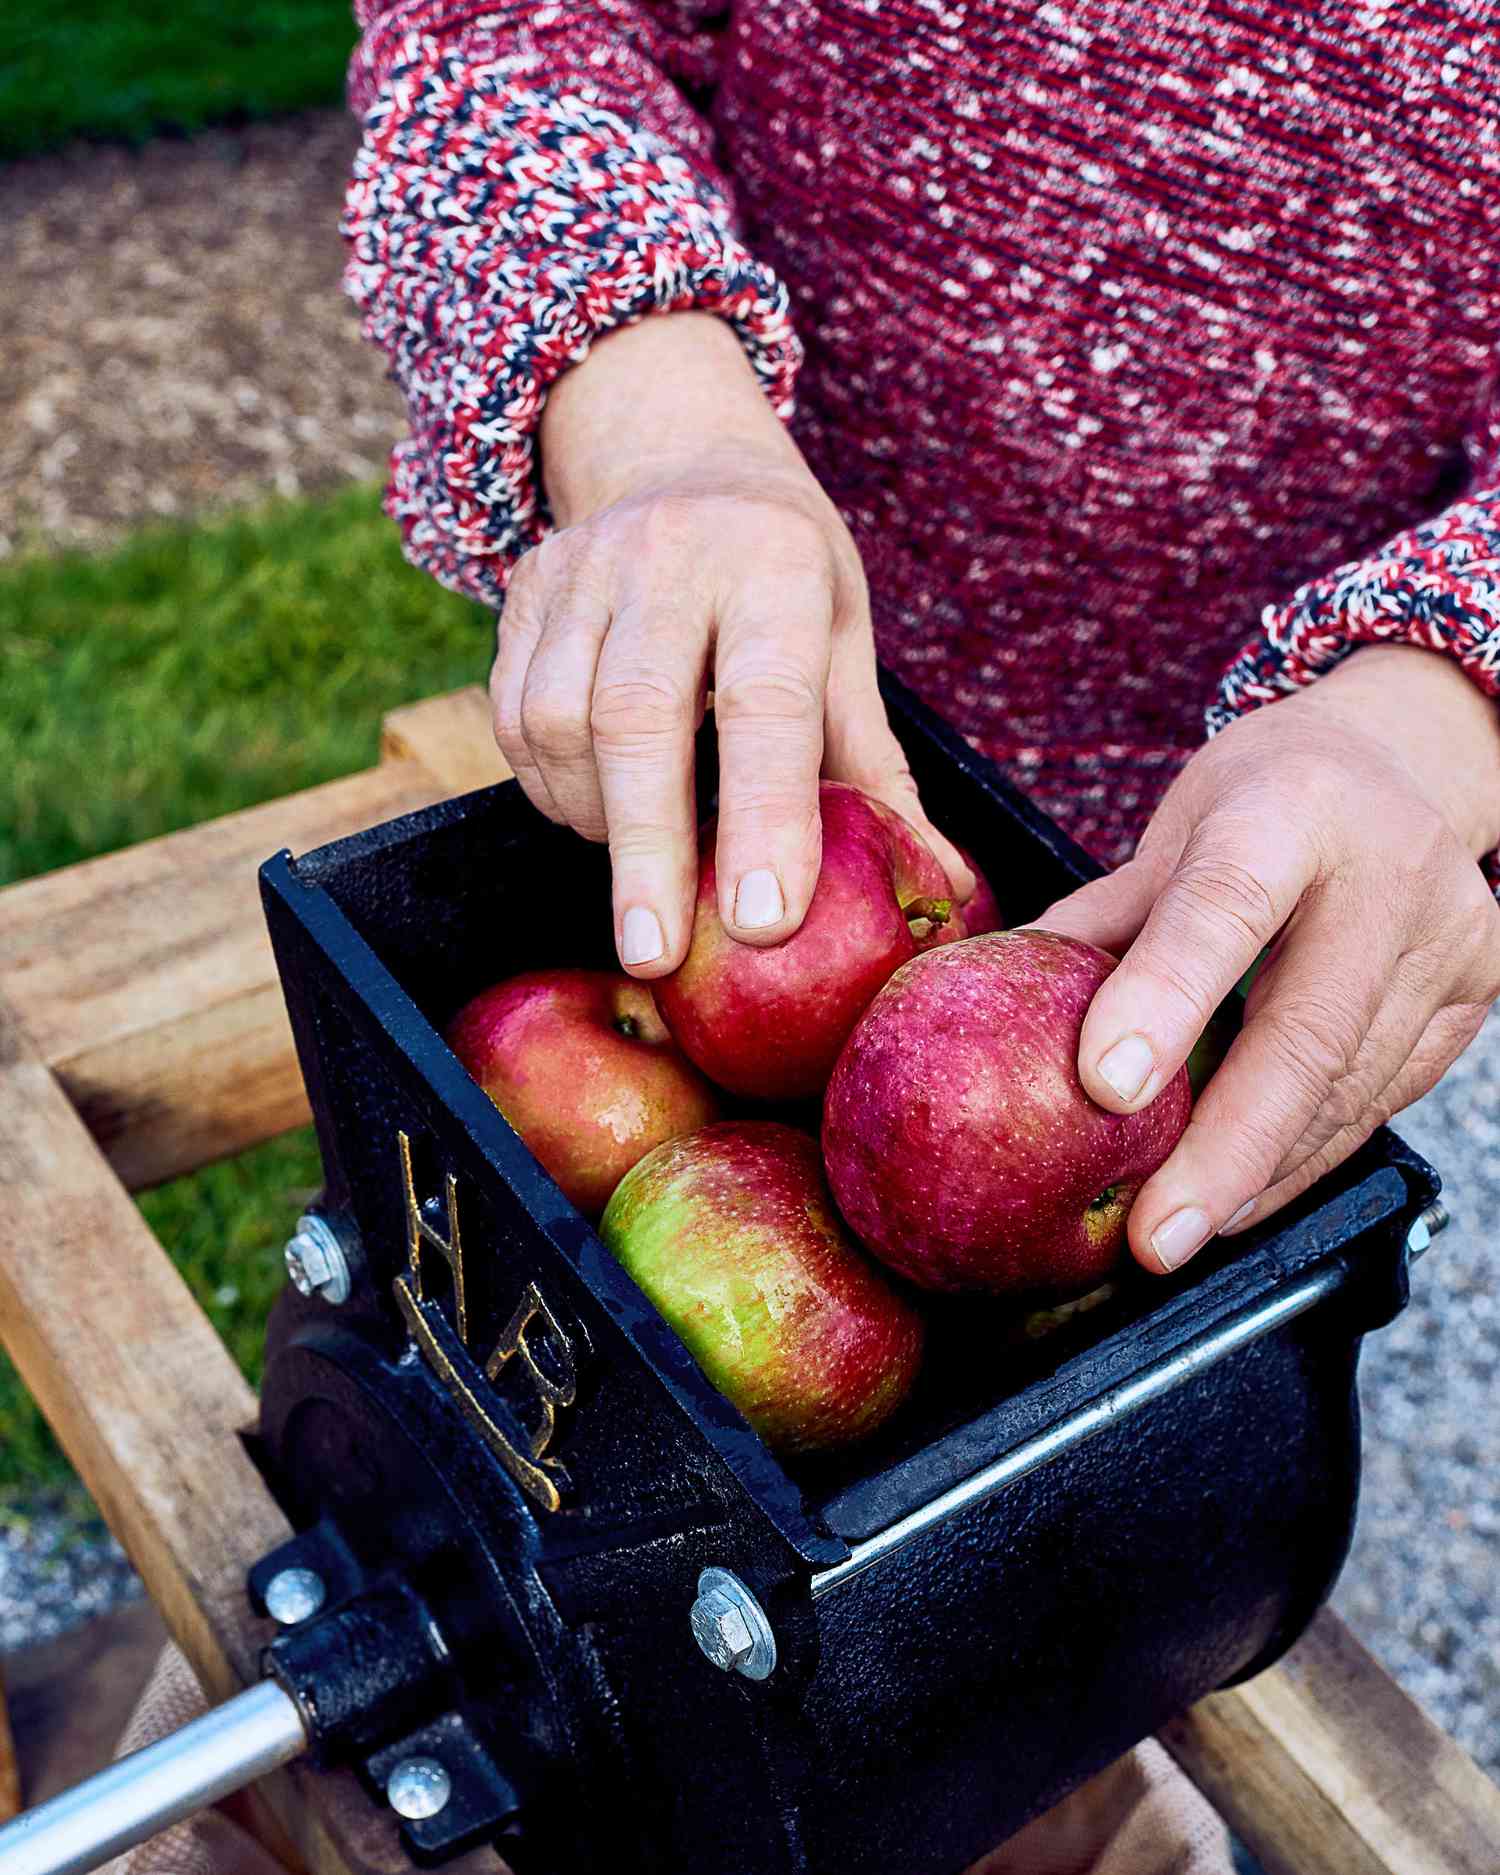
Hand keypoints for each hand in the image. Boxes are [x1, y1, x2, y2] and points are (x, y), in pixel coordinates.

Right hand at [490, 312, 968, 975]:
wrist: (683, 462)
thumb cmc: (781, 579)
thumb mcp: (842, 647)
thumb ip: (872, 767)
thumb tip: (944, 882)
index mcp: (774, 564)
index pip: (767, 701)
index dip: (764, 814)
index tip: (762, 920)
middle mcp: (671, 552)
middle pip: (638, 717)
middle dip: (649, 849)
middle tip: (657, 954)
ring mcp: (584, 566)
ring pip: (561, 723)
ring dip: (597, 819)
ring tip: (642, 860)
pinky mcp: (523, 589)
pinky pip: (515, 720)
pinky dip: (552, 789)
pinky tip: (596, 806)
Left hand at [1036, 645, 1499, 1272]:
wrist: (1402, 761)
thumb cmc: (1263, 798)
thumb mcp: (1173, 828)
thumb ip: (1103, 921)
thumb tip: (1001, 1009)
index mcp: (1288, 805)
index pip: (1223, 908)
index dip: (1164, 999)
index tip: (1103, 1088)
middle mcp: (1388, 867)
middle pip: (1308, 1031)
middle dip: (1226, 1149)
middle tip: (1154, 1236)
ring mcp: (1449, 935)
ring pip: (1351, 1087)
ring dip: (1261, 1174)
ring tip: (1182, 1229)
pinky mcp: (1477, 994)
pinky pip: (1384, 1102)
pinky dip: (1307, 1159)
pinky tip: (1247, 1197)